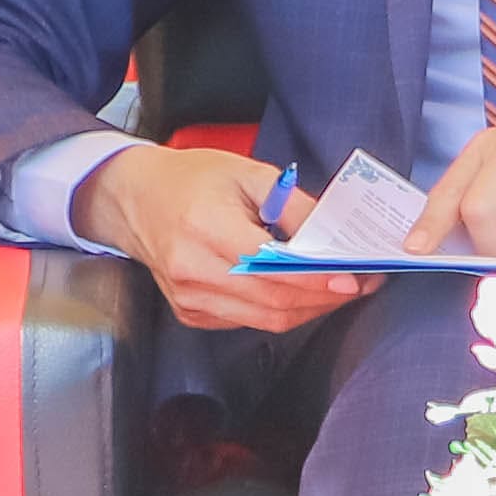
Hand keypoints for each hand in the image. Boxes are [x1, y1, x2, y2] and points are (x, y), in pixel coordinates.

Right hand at [79, 138, 364, 331]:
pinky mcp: (191, 313)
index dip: (317, 279)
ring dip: (308, 308)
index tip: (353, 278)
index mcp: (206, 228)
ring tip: (338, 290)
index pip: (272, 267)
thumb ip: (293, 205)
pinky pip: (248, 322)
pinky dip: (281, 311)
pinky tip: (301, 294)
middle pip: (273, 302)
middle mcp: (193, 269)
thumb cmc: (192, 180)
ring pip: (265, 320)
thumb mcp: (247, 173)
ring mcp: (190, 297)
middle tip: (359, 284)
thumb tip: (332, 238)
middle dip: (324, 297)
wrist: (136, 199)